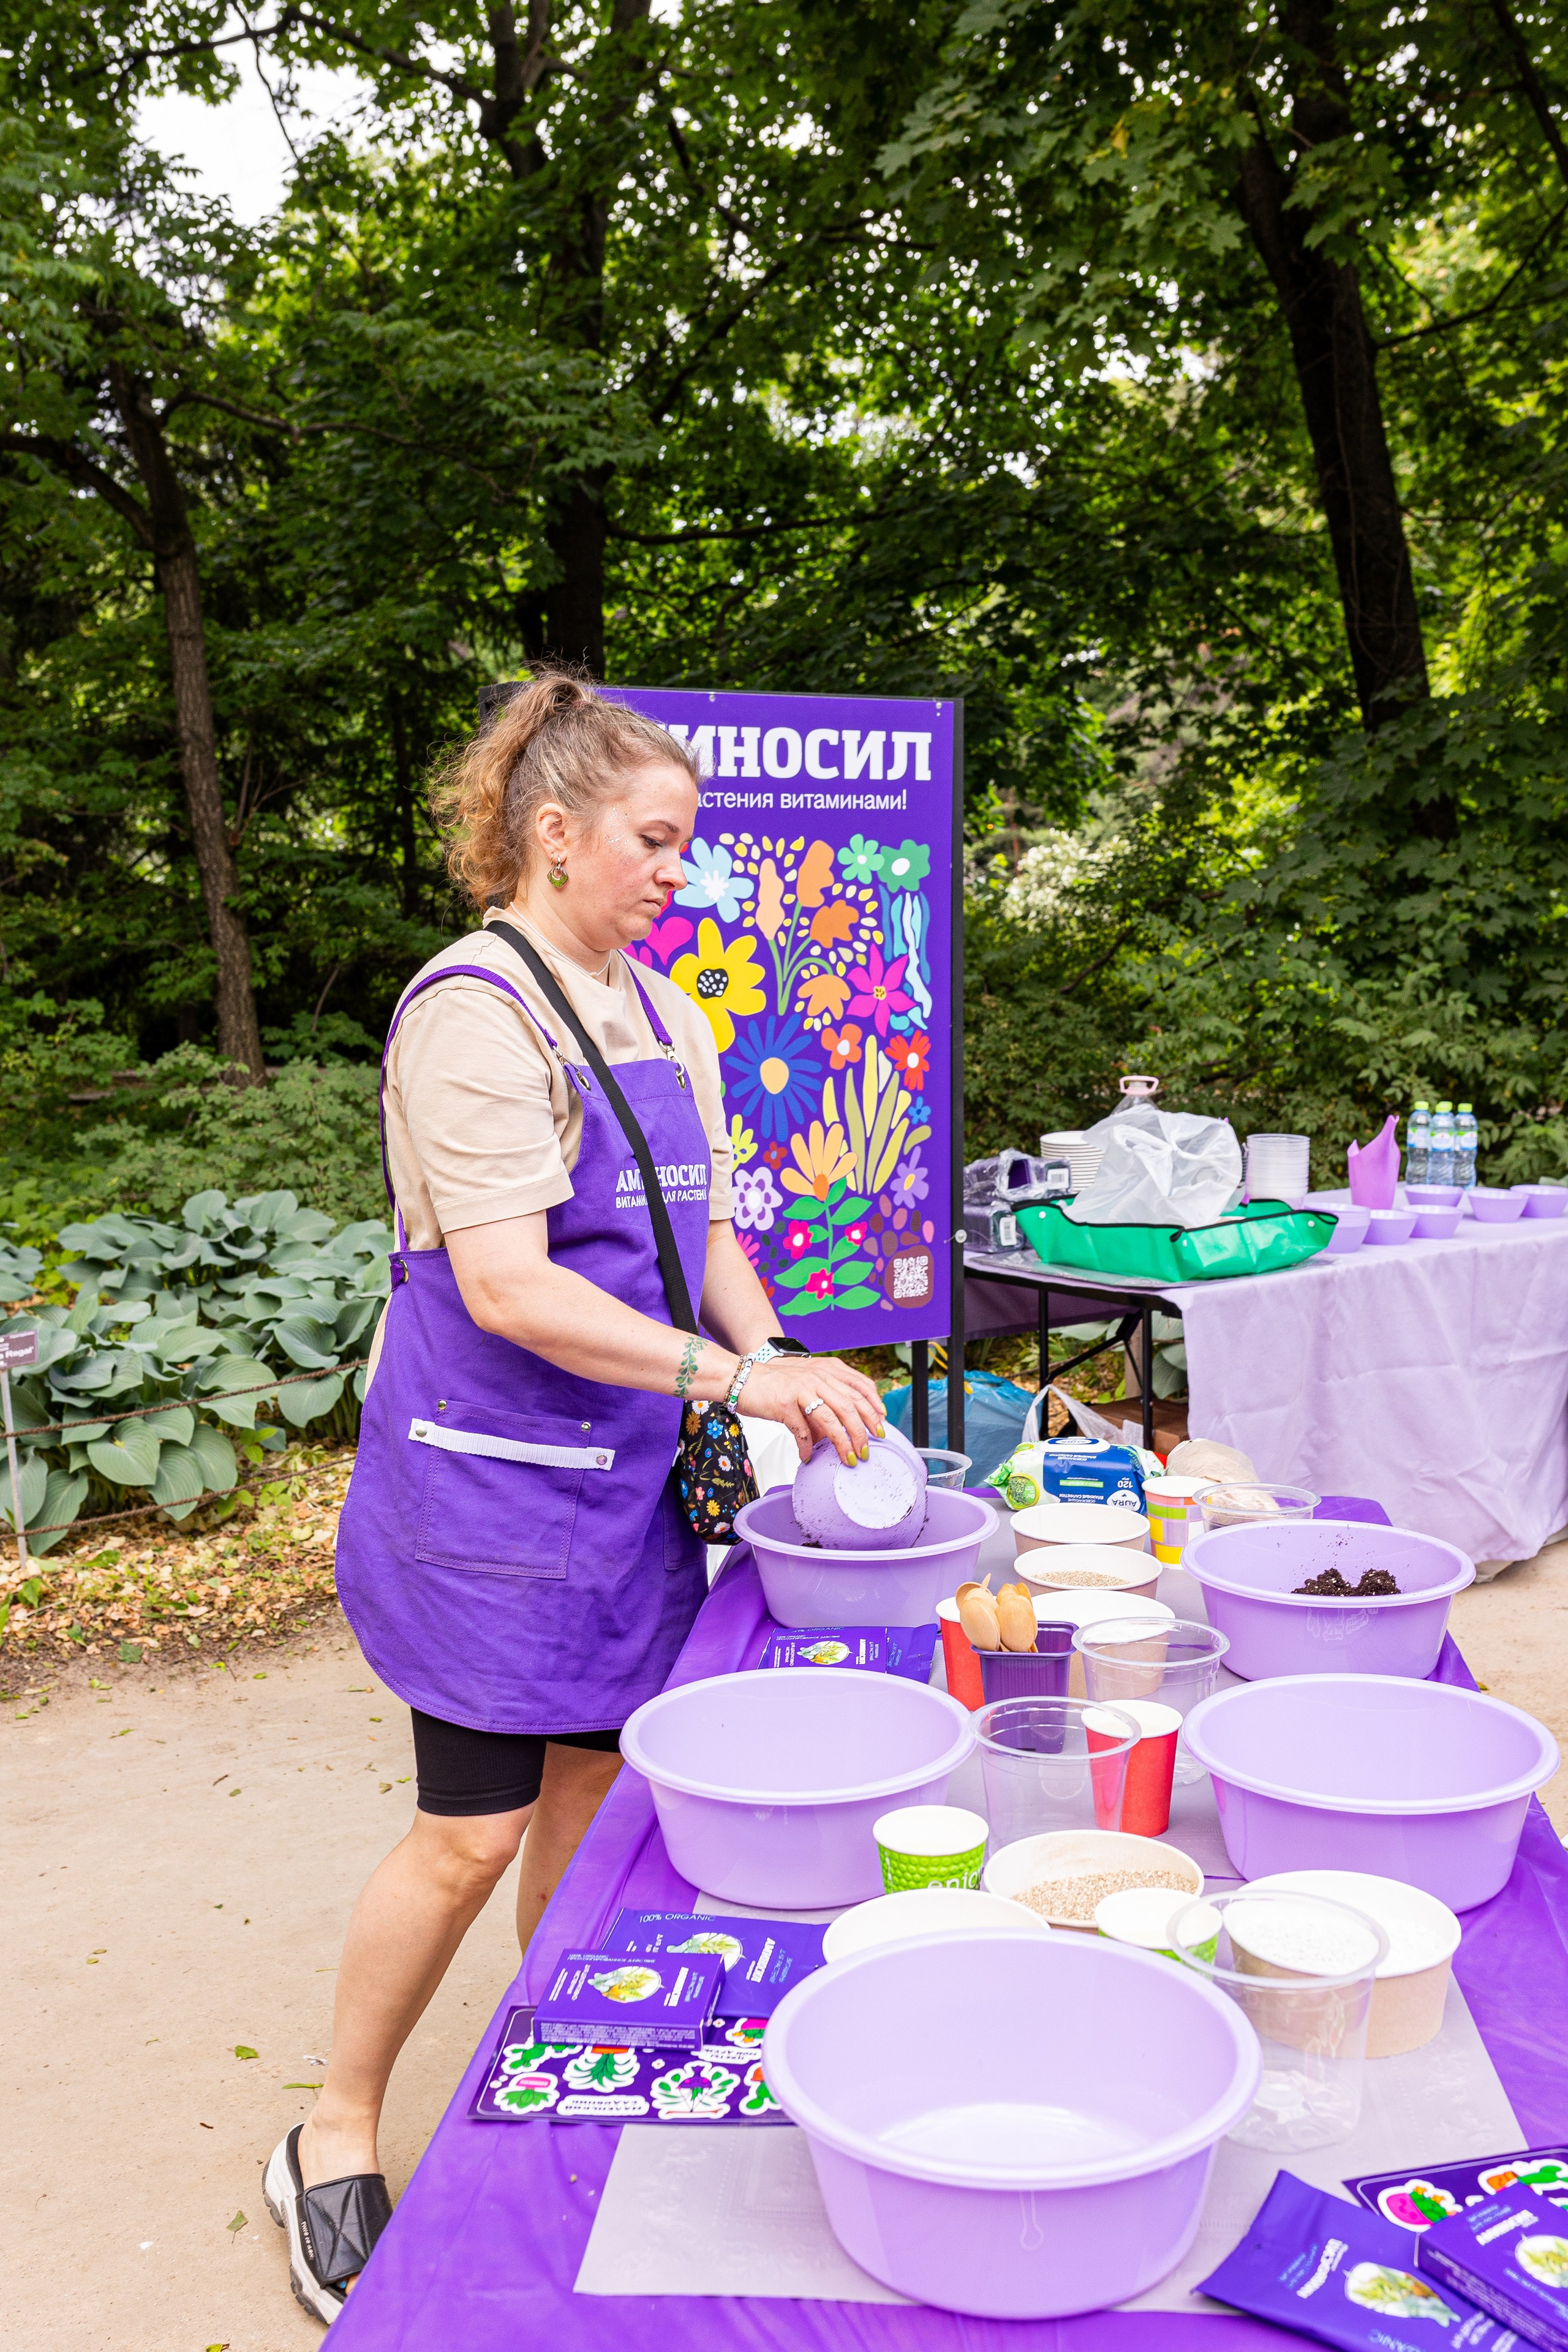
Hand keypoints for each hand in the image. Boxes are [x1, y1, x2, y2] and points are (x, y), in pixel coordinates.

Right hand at [737, 1354, 888, 1465]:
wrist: (743, 1378)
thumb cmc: (775, 1384)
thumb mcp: (806, 1385)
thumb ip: (825, 1403)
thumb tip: (837, 1434)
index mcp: (826, 1370)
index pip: (860, 1387)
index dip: (874, 1407)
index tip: (881, 1425)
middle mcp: (817, 1377)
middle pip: (850, 1406)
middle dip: (863, 1432)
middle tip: (867, 1450)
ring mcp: (801, 1390)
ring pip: (832, 1420)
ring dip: (843, 1442)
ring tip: (848, 1458)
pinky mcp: (785, 1404)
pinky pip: (802, 1431)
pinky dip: (807, 1447)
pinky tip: (807, 1456)